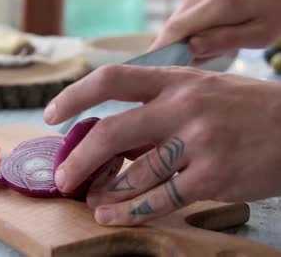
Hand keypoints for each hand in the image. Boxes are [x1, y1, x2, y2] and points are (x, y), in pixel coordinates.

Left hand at [44, 65, 280, 225]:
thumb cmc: (244, 108)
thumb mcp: (200, 91)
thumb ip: (156, 110)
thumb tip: (112, 141)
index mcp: (175, 80)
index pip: (112, 79)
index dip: (75, 95)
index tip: (51, 114)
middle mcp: (182, 108)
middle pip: (112, 133)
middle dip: (80, 159)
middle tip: (62, 177)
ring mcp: (197, 143)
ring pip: (134, 174)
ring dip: (106, 193)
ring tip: (91, 202)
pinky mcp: (212, 177)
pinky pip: (160, 199)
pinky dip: (131, 212)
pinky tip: (113, 216)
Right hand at [150, 0, 280, 63]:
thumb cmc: (276, 5)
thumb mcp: (261, 33)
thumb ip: (225, 40)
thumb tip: (190, 47)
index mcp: (221, 3)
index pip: (176, 30)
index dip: (158, 50)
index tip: (148, 68)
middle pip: (174, 27)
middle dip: (175, 48)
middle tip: (191, 64)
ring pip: (178, 20)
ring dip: (185, 37)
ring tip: (209, 43)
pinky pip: (185, 11)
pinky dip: (191, 25)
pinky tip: (209, 28)